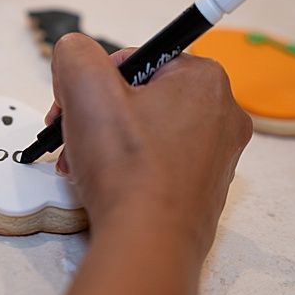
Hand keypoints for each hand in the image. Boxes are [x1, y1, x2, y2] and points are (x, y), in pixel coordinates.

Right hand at [47, 34, 251, 267]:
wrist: (147, 242)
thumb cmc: (126, 170)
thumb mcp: (85, 90)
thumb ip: (75, 54)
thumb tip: (74, 52)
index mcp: (203, 79)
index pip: (136, 60)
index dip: (94, 82)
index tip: (72, 106)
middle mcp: (222, 114)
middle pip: (141, 98)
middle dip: (99, 116)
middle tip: (73, 138)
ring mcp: (217, 156)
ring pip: (148, 133)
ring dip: (108, 144)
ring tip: (84, 167)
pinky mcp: (204, 190)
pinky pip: (159, 166)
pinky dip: (130, 172)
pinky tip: (108, 186)